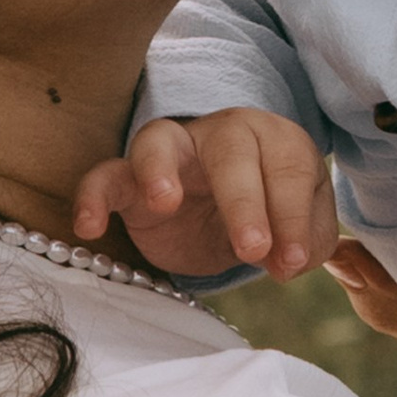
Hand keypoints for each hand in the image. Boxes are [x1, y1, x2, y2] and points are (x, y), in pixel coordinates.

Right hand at [71, 107, 337, 280]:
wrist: (218, 217)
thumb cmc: (267, 214)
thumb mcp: (300, 231)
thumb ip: (307, 241)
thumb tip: (289, 260)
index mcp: (275, 141)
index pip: (290, 168)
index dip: (293, 216)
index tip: (292, 263)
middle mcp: (223, 134)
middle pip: (232, 151)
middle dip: (245, 202)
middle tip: (253, 250)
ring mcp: (171, 151)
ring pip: (160, 142)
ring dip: (159, 169)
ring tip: (165, 201)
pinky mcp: (129, 179)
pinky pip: (104, 175)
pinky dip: (93, 195)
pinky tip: (89, 227)